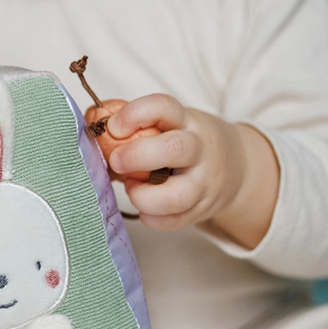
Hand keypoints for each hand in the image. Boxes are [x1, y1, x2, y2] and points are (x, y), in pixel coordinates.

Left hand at [88, 93, 277, 248]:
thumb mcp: (169, 124)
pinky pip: (175, 221)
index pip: (164, 107)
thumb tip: (91, 126)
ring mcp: (204, 182)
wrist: (236, 168)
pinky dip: (153, 219)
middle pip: (175, 149)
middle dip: (137, 156)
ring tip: (133, 189)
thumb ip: (135, 124)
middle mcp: (199, 149)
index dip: (135, 114)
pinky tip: (145, 209)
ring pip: (177, 195)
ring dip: (145, 196)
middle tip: (116, 161)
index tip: (113, 126)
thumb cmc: (184, 142)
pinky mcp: (202, 209)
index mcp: (185, 121)